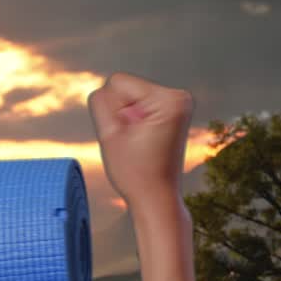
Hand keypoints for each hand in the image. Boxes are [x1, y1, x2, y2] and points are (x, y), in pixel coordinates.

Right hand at [86, 72, 194, 207]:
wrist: (156, 197)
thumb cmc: (134, 171)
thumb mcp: (108, 133)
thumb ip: (100, 101)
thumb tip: (104, 89)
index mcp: (169, 99)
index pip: (117, 82)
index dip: (112, 110)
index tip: (128, 135)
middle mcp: (180, 96)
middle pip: (126, 88)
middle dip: (122, 113)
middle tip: (134, 142)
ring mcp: (179, 104)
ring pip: (131, 97)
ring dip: (128, 119)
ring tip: (139, 143)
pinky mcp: (174, 113)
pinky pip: (140, 106)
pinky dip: (136, 122)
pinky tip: (144, 142)